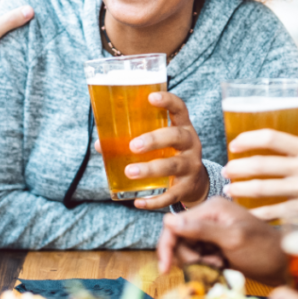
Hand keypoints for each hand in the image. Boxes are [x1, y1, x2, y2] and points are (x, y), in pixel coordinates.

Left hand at [94, 91, 208, 209]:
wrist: (196, 183)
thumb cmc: (170, 154)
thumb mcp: (161, 143)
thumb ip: (134, 139)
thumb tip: (101, 144)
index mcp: (183, 127)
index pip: (180, 109)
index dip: (168, 101)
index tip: (151, 97)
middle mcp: (191, 144)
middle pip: (177, 137)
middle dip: (154, 140)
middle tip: (132, 145)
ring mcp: (191, 167)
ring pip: (173, 166)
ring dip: (150, 169)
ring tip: (129, 171)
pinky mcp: (187, 188)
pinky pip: (171, 195)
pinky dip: (154, 200)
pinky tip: (138, 202)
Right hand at [156, 198, 285, 284]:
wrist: (287, 265)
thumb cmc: (264, 250)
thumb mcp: (232, 239)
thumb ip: (200, 230)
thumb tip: (168, 220)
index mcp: (212, 208)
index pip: (175, 224)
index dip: (167, 246)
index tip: (165, 268)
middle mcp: (210, 216)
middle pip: (179, 239)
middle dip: (188, 256)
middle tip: (209, 265)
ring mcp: (214, 231)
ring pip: (188, 250)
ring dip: (198, 262)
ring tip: (219, 266)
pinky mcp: (218, 244)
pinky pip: (199, 256)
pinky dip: (205, 265)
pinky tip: (221, 267)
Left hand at [222, 129, 297, 220]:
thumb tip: (266, 150)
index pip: (270, 138)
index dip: (247, 139)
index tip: (234, 145)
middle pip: (259, 164)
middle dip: (236, 168)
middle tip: (227, 171)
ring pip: (260, 189)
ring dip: (240, 190)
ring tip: (230, 190)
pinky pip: (271, 212)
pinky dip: (255, 212)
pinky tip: (247, 212)